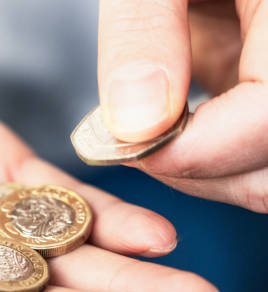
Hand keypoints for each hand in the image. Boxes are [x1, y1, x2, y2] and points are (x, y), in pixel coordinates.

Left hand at [98, 0, 267, 211]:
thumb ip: (145, 31)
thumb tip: (133, 126)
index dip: (191, 153)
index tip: (123, 145)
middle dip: (191, 171)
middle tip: (130, 139)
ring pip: (265, 175)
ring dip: (203, 168)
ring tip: (154, 121)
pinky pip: (256, 151)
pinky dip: (214, 150)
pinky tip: (183, 110)